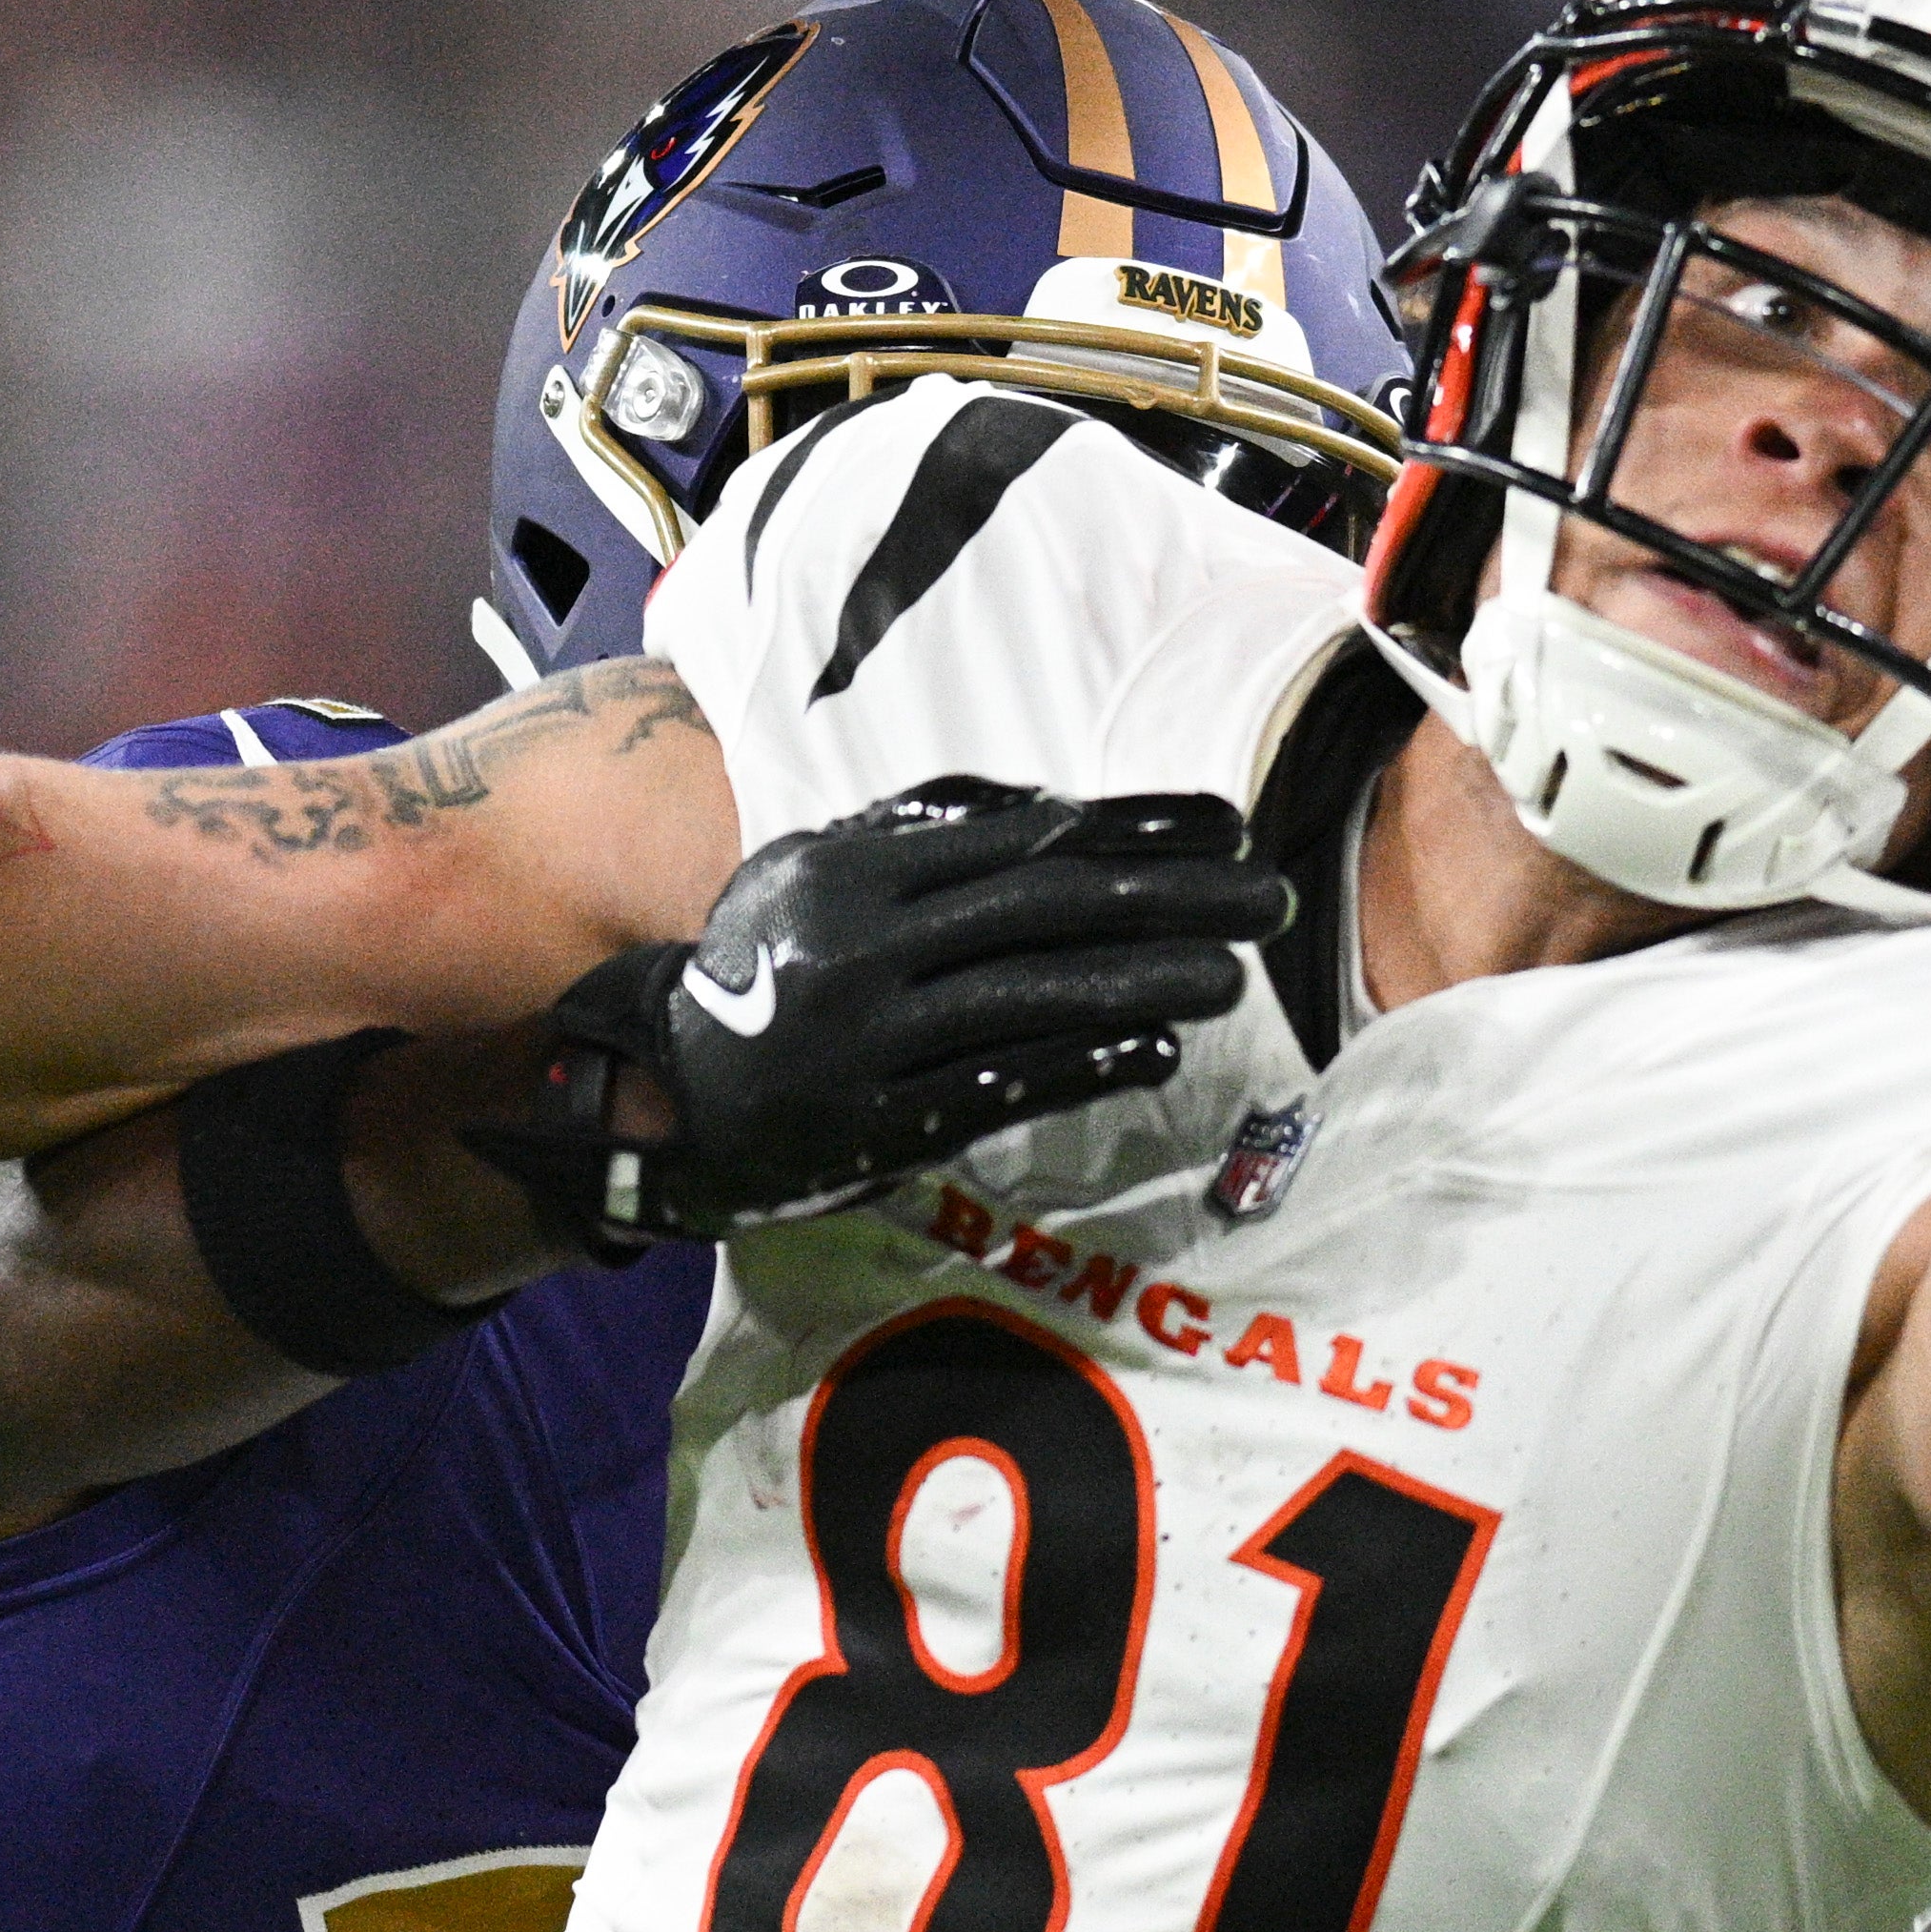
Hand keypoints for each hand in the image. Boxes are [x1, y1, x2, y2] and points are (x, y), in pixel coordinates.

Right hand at [477, 779, 1292, 1249]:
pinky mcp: (879, 1122)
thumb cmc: (765, 964)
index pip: (1024, 838)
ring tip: (1234, 977)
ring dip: (1145, 984)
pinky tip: (1154, 1050)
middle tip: (1268, 899)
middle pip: (1045, 910)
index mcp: (856, 867)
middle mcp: (864, 945)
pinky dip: (1081, 1064)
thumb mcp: (817, 868)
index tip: (1229, 824)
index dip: (1135, 828)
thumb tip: (1054, 808)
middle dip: (1170, 899)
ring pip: (1031, 1000)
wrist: (663, 1088)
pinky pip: (998, 1087)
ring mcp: (870, 1038)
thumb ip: (925, 829)